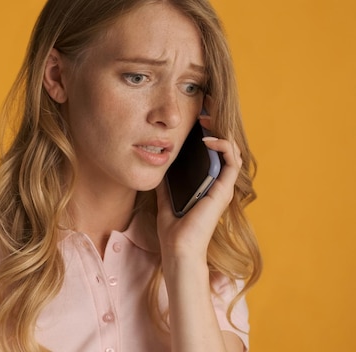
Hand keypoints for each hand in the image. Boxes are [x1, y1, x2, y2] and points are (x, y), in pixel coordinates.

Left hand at [155, 96, 242, 259]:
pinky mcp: (224, 190)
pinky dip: (223, 146)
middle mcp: (218, 184)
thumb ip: (167, 183)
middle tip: (204, 110)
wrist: (177, 248)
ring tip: (206, 118)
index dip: (208, 133)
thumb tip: (159, 165)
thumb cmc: (173, 229)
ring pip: (232, 150)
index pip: (213, 154)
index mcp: (207, 185)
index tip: (197, 118)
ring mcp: (223, 187)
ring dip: (221, 131)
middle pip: (224, 148)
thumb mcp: (166, 198)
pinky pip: (231, 161)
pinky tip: (208, 139)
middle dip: (216, 126)